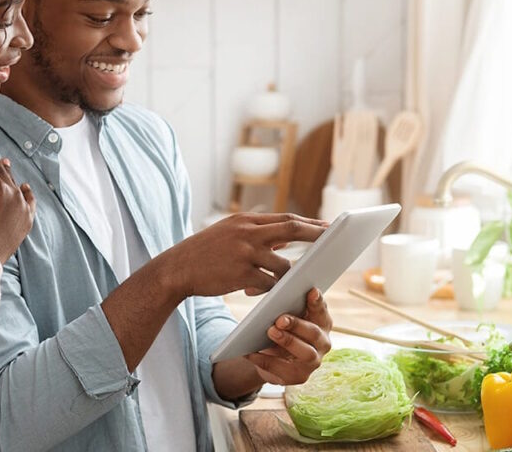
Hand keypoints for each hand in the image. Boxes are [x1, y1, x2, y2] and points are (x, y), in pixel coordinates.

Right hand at [155, 213, 326, 298]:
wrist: (177, 268)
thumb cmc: (204, 253)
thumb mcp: (228, 234)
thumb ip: (256, 234)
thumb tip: (285, 239)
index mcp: (245, 220)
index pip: (286, 218)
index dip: (309, 223)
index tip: (328, 226)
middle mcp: (248, 232)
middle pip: (292, 230)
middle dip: (316, 235)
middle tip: (334, 240)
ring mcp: (245, 252)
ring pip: (283, 265)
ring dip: (289, 276)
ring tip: (287, 283)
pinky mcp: (241, 274)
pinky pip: (268, 284)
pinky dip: (269, 290)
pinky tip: (256, 293)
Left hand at [245, 288, 332, 384]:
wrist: (272, 357)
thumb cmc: (280, 328)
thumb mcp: (283, 313)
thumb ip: (281, 301)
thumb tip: (263, 291)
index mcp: (321, 322)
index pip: (321, 310)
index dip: (317, 302)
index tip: (311, 290)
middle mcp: (322, 343)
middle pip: (314, 333)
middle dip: (297, 325)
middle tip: (280, 319)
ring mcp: (313, 362)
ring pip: (306, 353)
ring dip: (288, 341)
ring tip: (270, 332)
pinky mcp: (299, 377)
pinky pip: (283, 370)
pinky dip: (265, 360)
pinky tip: (251, 352)